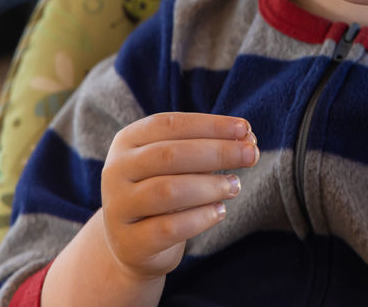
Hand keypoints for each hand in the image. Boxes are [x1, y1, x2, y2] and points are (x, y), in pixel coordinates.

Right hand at [99, 112, 259, 281]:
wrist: (133, 243)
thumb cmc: (165, 190)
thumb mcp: (179, 165)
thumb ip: (207, 149)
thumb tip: (247, 138)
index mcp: (127, 141)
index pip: (170, 124)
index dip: (210, 125)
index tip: (245, 128)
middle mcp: (116, 171)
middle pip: (170, 155)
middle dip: (217, 152)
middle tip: (251, 154)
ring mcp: (118, 208)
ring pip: (168, 191)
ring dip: (210, 186)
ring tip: (235, 185)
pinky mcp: (129, 242)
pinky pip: (169, 228)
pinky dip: (201, 217)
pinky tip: (220, 211)